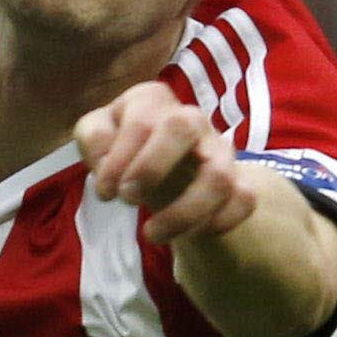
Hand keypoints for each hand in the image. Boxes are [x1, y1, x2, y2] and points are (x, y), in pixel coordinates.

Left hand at [71, 80, 260, 247]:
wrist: (162, 167)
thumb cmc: (125, 146)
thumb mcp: (97, 134)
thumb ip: (93, 138)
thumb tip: (106, 161)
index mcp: (152, 100)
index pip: (141, 120)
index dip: (119, 160)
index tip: (105, 193)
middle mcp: (191, 118)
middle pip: (185, 126)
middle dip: (152, 167)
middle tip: (128, 198)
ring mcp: (218, 149)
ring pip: (219, 176)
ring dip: (184, 212)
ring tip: (152, 233)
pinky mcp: (237, 180)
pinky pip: (243, 201)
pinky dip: (217, 223)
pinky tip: (187, 235)